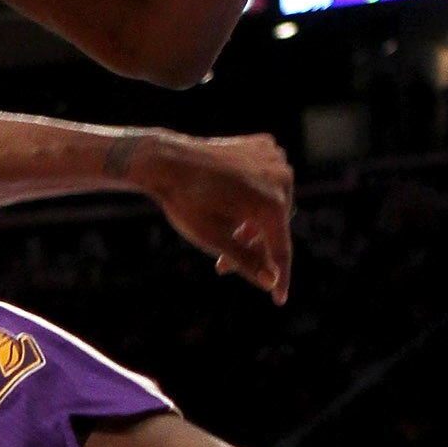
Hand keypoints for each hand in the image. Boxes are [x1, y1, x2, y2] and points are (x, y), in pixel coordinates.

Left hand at [132, 131, 293, 303]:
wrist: (166, 159)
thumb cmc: (186, 200)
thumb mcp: (213, 237)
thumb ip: (245, 260)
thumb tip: (271, 281)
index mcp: (271, 201)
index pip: (281, 249)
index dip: (280, 278)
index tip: (279, 299)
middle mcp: (281, 176)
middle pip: (274, 225)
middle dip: (252, 246)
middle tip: (223, 267)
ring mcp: (274, 157)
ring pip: (271, 203)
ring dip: (252, 222)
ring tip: (225, 234)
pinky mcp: (264, 146)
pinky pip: (266, 181)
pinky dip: (253, 195)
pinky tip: (232, 201)